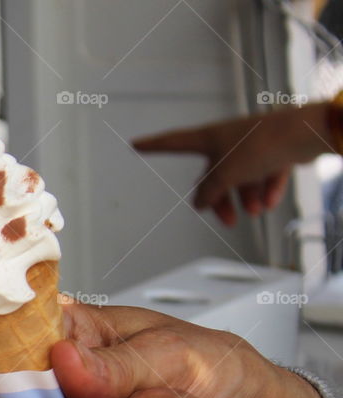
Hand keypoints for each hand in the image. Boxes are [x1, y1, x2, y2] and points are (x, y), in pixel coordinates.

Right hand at [133, 103, 332, 225]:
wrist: (304, 134)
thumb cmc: (261, 145)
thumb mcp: (225, 174)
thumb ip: (208, 191)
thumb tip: (200, 202)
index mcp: (209, 138)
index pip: (173, 142)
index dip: (153, 145)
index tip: (136, 143)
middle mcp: (228, 140)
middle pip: (215, 175)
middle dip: (222, 199)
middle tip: (228, 220)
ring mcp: (252, 144)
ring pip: (242, 178)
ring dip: (247, 198)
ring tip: (256, 211)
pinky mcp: (274, 150)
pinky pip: (265, 174)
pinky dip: (267, 189)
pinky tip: (269, 202)